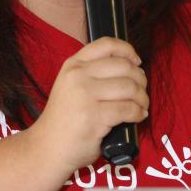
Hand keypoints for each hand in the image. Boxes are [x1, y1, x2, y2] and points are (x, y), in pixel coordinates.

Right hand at [28, 37, 148, 175]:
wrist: (48, 146)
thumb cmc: (64, 118)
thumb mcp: (71, 85)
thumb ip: (92, 73)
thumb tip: (131, 68)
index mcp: (73, 64)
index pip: (107, 44)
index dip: (128, 50)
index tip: (137, 62)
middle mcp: (78, 75)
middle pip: (124, 66)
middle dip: (140, 79)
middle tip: (141, 91)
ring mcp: (85, 95)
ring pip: (130, 87)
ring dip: (142, 98)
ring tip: (141, 106)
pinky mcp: (94, 116)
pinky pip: (128, 109)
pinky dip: (138, 113)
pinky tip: (137, 116)